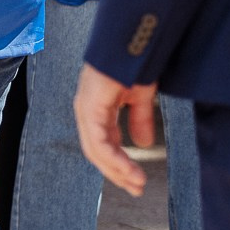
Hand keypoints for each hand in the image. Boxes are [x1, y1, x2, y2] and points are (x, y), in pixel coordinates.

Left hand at [75, 65, 155, 194]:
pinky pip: (99, 139)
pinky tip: (129, 168)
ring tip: (137, 183)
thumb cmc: (134, 62)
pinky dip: (114, 157)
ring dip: (117, 170)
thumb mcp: (140, 97)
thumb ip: (139, 120)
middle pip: (97, 153)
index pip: (103, 146)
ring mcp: (86, 109)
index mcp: (96, 111)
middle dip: (117, 173)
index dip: (119, 165)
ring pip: (96, 150)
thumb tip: (144, 144)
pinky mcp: (90, 106)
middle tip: (137, 189)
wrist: (132, 40)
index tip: (137, 181)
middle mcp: (86, 112)